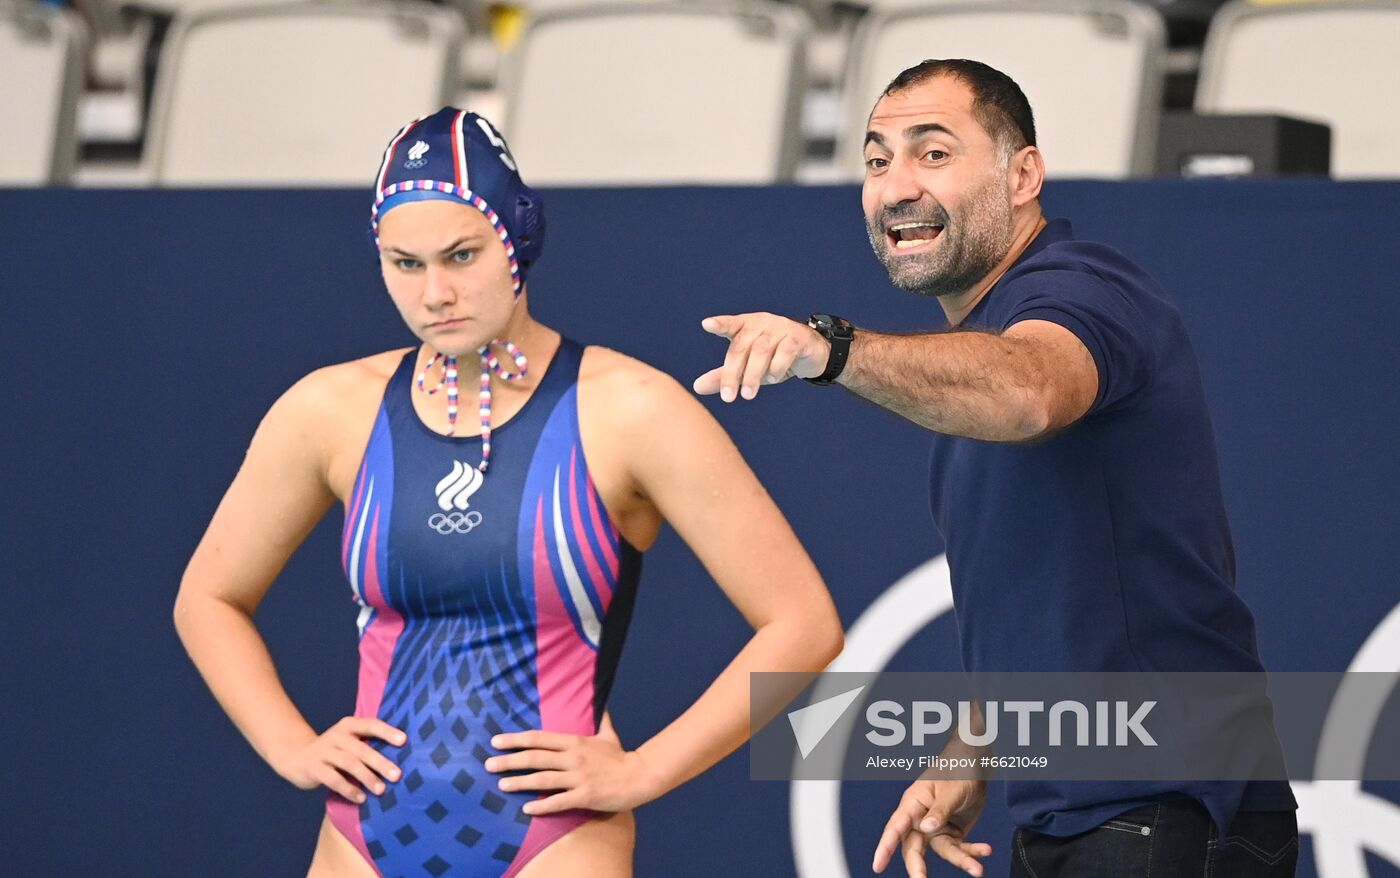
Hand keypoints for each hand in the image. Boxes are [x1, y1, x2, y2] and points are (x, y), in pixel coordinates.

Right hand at [276, 717, 405, 803]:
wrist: (296, 756)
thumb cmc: (333, 751)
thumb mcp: (347, 741)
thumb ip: (366, 745)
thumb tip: (399, 760)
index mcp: (348, 725)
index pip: (370, 724)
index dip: (387, 731)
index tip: (404, 740)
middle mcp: (336, 736)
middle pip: (362, 749)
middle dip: (380, 762)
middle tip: (397, 775)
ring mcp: (323, 751)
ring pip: (349, 763)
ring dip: (367, 777)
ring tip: (381, 790)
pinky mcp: (314, 768)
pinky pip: (334, 779)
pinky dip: (349, 789)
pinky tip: (361, 798)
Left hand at [485, 730, 662, 814]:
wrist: (640, 776)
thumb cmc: (621, 758)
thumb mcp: (609, 735)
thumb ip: (602, 719)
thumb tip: (602, 702)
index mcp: (575, 742)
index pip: (540, 739)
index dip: (516, 739)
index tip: (496, 741)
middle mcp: (573, 758)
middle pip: (535, 757)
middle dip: (510, 760)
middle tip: (488, 763)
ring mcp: (578, 777)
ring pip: (543, 779)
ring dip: (520, 782)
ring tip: (501, 784)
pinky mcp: (585, 796)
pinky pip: (559, 801)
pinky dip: (541, 805)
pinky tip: (526, 808)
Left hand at [693, 313, 830, 400]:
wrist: (811, 353)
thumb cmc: (773, 357)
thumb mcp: (748, 368)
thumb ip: (724, 375)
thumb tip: (697, 387)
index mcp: (746, 326)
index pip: (731, 325)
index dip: (720, 324)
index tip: (707, 325)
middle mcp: (762, 323)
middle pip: (742, 346)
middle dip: (733, 373)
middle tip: (728, 398)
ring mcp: (781, 328)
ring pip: (762, 350)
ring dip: (753, 374)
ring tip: (748, 394)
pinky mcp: (799, 338)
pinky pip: (786, 351)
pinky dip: (777, 367)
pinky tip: (773, 378)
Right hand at [872, 778, 990, 876]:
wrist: (975, 766)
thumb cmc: (956, 770)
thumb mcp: (950, 790)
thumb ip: (939, 810)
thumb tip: (926, 828)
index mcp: (913, 804)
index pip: (895, 827)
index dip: (885, 847)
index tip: (877, 865)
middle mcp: (921, 819)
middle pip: (914, 848)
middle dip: (918, 868)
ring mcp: (936, 828)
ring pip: (943, 852)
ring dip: (961, 861)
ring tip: (977, 869)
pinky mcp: (952, 833)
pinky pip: (959, 848)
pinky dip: (972, 852)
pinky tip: (985, 850)